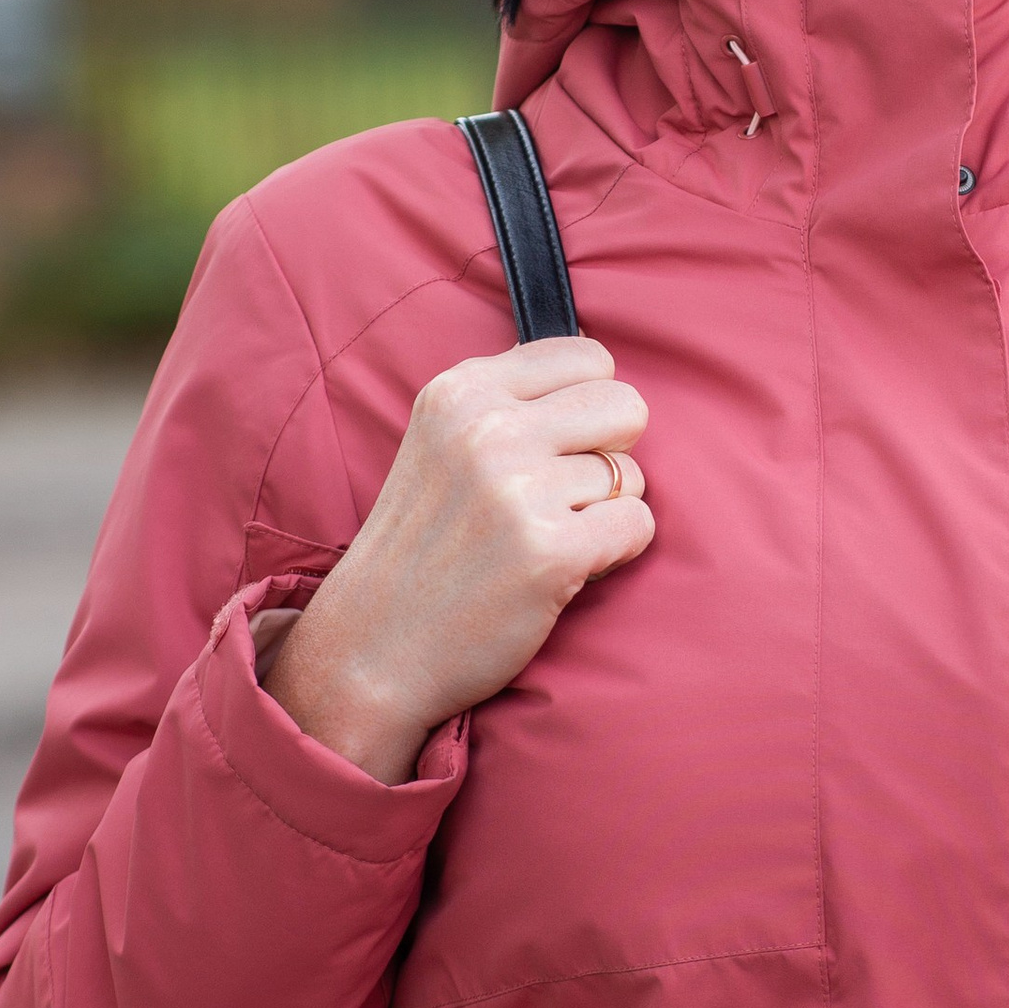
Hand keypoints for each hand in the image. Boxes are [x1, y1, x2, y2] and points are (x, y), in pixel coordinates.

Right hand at [263, 339, 651, 781]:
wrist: (371, 651)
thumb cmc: (420, 551)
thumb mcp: (440, 445)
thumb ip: (510, 404)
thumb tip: (604, 377)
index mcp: (460, 392)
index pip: (587, 356)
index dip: (590, 407)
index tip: (558, 447)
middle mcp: (488, 431)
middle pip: (625, 406)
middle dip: (612, 453)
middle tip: (562, 497)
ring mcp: (519, 490)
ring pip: (630, 475)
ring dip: (601, 513)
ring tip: (540, 540)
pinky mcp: (551, 552)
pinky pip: (637, 526)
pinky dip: (614, 553)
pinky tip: (562, 569)